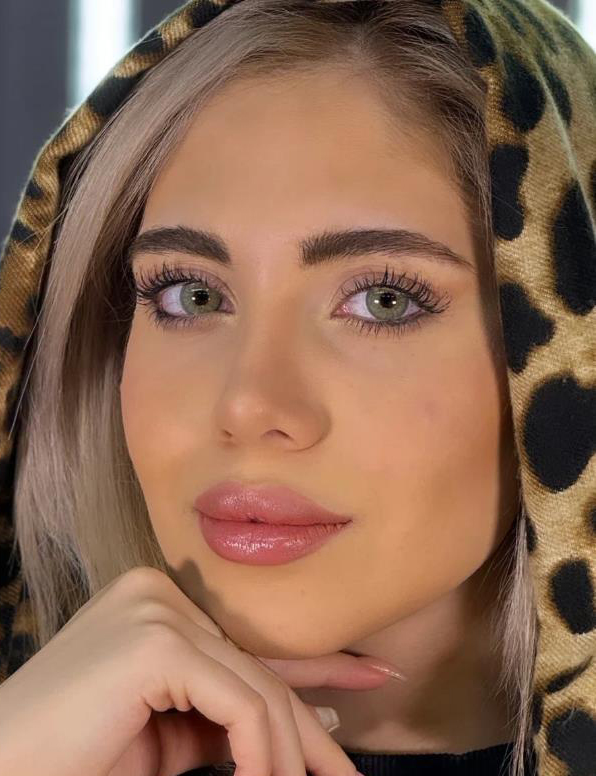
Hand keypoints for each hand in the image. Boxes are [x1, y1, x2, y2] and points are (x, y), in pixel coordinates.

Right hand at [0, 566, 396, 775]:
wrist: (4, 767)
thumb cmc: (81, 755)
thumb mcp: (174, 734)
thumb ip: (229, 717)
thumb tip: (314, 724)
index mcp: (159, 602)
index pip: (247, 643)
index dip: (314, 668)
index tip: (368, 679)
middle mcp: (160, 590)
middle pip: (256, 669)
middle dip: (310, 726)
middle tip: (351, 774)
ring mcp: (157, 610)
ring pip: (256, 688)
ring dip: (289, 756)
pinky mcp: (156, 641)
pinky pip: (239, 705)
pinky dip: (262, 756)